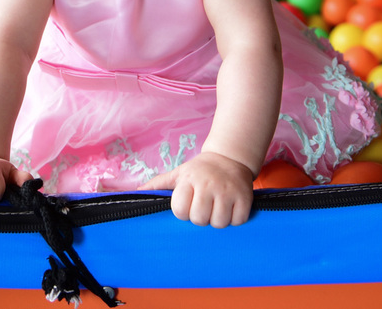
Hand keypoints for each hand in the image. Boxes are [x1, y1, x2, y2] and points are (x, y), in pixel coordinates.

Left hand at [140, 151, 255, 227]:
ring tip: (217, 207)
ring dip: (218, 219)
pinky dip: (235, 219)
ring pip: (219, 223)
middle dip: (200, 217)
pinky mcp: (245, 197)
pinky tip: (231, 207)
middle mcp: (208, 184)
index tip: (188, 203)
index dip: (183, 212)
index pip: (179, 210)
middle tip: (204, 206)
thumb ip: (158, 184)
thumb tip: (135, 192)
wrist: (230, 158)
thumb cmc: (199, 170)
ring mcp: (228, 191)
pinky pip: (238, 221)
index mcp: (188, 180)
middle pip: (199, 219)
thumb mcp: (178, 173)